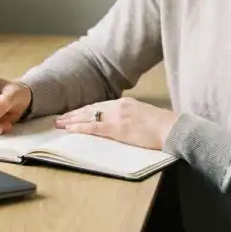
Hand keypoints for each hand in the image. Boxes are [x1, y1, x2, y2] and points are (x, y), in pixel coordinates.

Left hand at [54, 97, 177, 150]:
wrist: (171, 128)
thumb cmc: (162, 126)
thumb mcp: (143, 115)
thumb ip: (130, 116)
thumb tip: (122, 123)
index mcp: (125, 103)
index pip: (99, 105)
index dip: (84, 109)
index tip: (74, 113)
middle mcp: (118, 106)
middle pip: (90, 108)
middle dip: (74, 114)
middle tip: (59, 118)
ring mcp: (116, 116)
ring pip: (88, 116)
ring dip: (72, 120)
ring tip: (59, 124)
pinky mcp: (117, 128)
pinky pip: (94, 127)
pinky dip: (80, 128)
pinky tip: (70, 129)